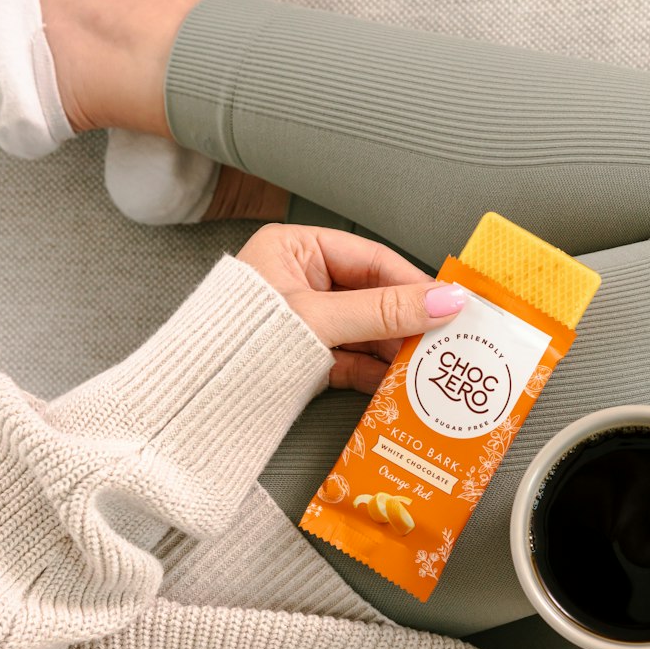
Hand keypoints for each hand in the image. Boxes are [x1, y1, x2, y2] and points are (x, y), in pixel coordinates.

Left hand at [235, 223, 464, 391]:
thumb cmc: (241, 341)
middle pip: (373, 298)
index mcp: (295, 249)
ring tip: (429, 368)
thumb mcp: (319, 319)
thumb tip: (446, 301)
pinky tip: (401, 386)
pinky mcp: (308, 359)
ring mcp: (307, 323)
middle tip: (448, 341)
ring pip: (367, 333)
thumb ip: (384, 311)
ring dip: (397, 353)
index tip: (452, 305)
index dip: (414, 283)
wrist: (197, 399)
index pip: (371, 259)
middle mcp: (302, 281)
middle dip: (408, 323)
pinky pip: (354, 361)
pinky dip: (378, 375)